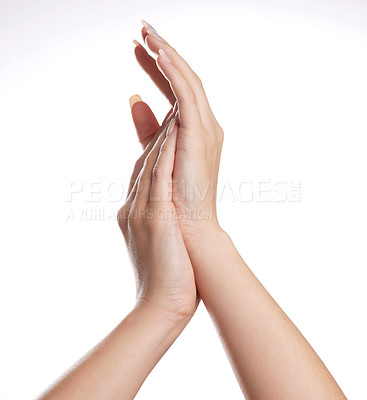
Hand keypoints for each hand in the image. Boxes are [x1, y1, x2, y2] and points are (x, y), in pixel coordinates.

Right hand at [118, 109, 198, 322]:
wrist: (163, 306)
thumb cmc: (167, 274)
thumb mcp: (159, 238)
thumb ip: (157, 214)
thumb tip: (164, 203)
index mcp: (136, 209)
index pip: (145, 168)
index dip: (155, 139)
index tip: (166, 115)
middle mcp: (134, 205)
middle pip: (145, 159)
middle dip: (152, 123)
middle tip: (163, 101)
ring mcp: (141, 211)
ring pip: (150, 162)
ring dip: (160, 129)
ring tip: (171, 98)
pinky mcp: (155, 219)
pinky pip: (159, 179)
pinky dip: (164, 152)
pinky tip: (174, 129)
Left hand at [131, 21, 223, 240]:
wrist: (190, 231)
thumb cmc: (175, 200)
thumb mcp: (157, 155)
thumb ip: (147, 127)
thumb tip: (133, 97)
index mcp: (195, 132)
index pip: (176, 91)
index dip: (159, 68)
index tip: (140, 49)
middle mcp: (205, 126)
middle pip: (184, 80)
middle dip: (165, 54)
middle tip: (144, 31)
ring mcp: (205, 130)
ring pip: (188, 82)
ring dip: (169, 56)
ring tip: (149, 34)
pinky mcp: (200, 136)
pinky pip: (186, 97)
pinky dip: (174, 75)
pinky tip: (159, 56)